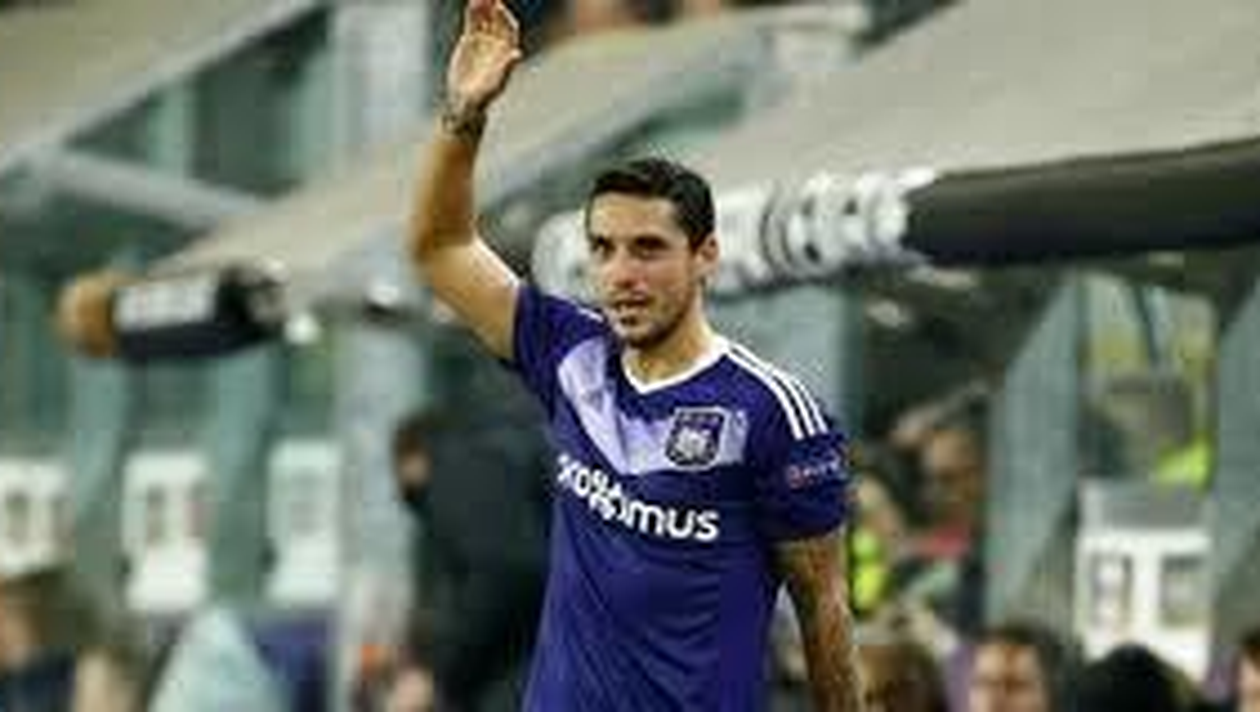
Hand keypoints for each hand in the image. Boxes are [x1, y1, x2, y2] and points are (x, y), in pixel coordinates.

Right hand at [446, 0, 522, 119]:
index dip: (505, 17)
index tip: (499, 7)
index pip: (510, 29)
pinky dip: (472, 12)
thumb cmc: (484, 96)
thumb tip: (517, 54)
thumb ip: (507, 68)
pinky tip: (470, 2)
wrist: (466, 99)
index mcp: (507, 51)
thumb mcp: (496, 82)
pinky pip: (473, 21)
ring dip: (483, 6)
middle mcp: (497, 43)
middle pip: (498, 19)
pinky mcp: (471, 40)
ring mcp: (484, 40)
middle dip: (494, 6)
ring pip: (485, 18)